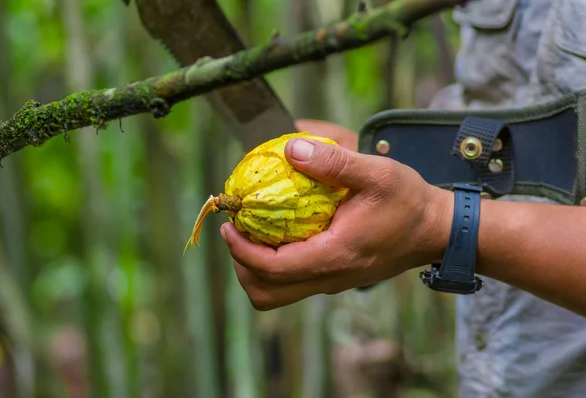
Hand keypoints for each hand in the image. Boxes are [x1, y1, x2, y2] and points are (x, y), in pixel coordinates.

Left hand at [220, 122, 452, 310]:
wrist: (437, 230)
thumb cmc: (409, 201)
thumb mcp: (375, 173)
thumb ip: (333, 161)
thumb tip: (289, 148)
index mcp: (334, 256)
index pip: (272, 268)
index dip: (241, 250)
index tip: (229, 224)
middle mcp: (330, 277)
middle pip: (267, 293)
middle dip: (242, 265)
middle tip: (236, 231)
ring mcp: (332, 281)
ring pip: (278, 294)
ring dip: (255, 269)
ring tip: (251, 235)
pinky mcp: (335, 277)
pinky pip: (292, 283)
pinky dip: (273, 266)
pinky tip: (278, 235)